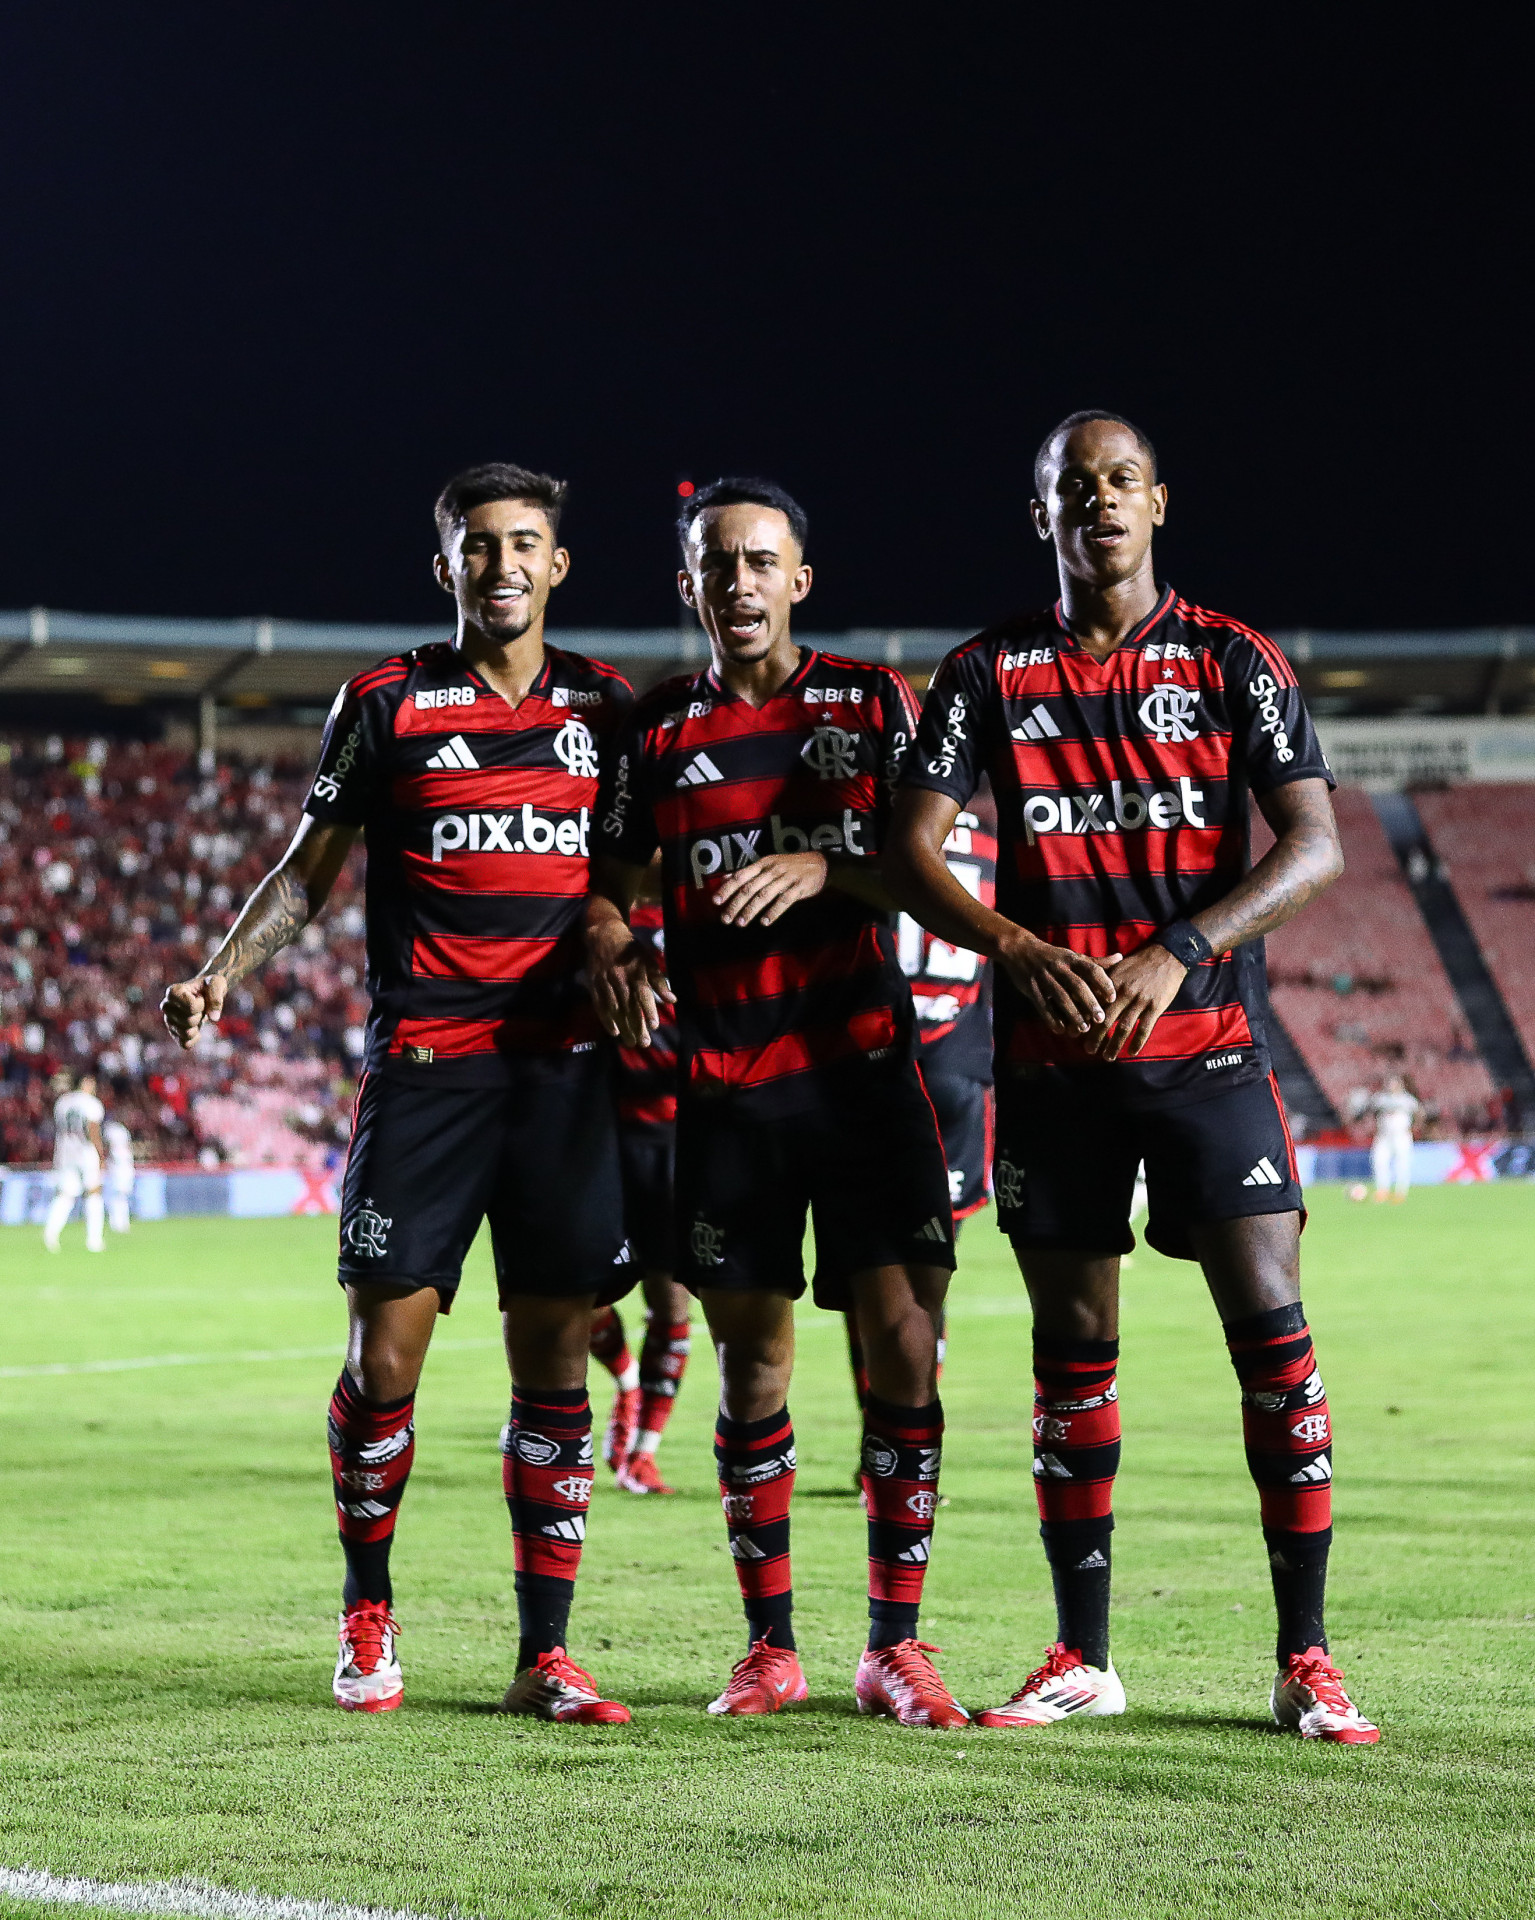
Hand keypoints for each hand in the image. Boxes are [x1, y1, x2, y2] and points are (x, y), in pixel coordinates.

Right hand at [161, 972, 227, 1048]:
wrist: (206, 992)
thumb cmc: (209, 985)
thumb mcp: (217, 983)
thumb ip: (216, 996)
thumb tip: (214, 1018)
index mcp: (173, 991)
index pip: (191, 1007)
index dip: (202, 1004)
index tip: (201, 997)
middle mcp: (166, 1006)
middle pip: (189, 1021)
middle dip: (200, 1015)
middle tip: (200, 1006)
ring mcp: (168, 1020)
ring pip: (186, 1033)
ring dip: (198, 1026)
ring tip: (197, 1015)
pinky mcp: (173, 1032)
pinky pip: (185, 1044)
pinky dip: (195, 1038)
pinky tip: (197, 1028)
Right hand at [587, 917, 674, 1047]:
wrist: (603, 935)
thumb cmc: (631, 949)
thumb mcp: (648, 960)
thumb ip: (660, 981)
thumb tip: (672, 1000)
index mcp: (635, 973)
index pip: (643, 995)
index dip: (648, 1010)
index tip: (654, 1026)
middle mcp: (620, 980)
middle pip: (629, 1007)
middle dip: (636, 1026)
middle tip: (644, 1043)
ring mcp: (605, 984)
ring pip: (615, 1010)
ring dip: (623, 1027)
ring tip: (631, 1043)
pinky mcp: (595, 986)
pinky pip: (600, 1006)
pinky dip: (606, 1020)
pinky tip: (614, 1032)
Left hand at [712, 853, 828, 926]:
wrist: (821, 864)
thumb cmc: (790, 866)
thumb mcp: (768, 864)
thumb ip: (748, 872)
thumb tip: (726, 878)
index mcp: (763, 863)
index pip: (741, 876)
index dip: (727, 888)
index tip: (716, 901)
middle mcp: (773, 870)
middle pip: (750, 888)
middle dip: (735, 904)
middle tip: (726, 919)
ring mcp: (786, 878)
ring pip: (764, 895)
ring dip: (751, 910)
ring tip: (741, 923)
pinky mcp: (799, 887)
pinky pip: (784, 901)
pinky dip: (773, 912)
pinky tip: (764, 922)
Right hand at [996, 927, 1116, 1034]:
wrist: (1020, 949)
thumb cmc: (1053, 956)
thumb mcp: (1074, 956)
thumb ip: (1096, 962)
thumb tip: (1120, 958)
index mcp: (1072, 959)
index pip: (1091, 969)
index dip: (1103, 983)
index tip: (1112, 998)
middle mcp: (1059, 967)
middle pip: (1077, 985)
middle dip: (1089, 1002)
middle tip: (1101, 1019)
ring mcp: (1044, 978)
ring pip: (1060, 997)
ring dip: (1072, 1014)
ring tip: (1083, 1028)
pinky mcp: (1031, 988)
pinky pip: (1042, 1005)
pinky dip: (1051, 1018)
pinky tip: (1060, 1030)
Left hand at [1083, 945, 1187, 1059]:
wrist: (1166, 956)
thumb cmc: (1138, 963)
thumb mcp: (1116, 967)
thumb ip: (1100, 981)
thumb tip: (1083, 994)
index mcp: (1111, 983)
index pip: (1093, 1005)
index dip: (1083, 1020)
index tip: (1075, 1033)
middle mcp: (1124, 993)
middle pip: (1105, 1020)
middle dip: (1095, 1037)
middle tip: (1088, 1050)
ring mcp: (1140, 1001)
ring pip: (1124, 1028)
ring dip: (1114, 1045)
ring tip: (1108, 1057)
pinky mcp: (1155, 1006)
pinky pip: (1145, 1028)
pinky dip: (1138, 1042)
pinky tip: (1132, 1053)